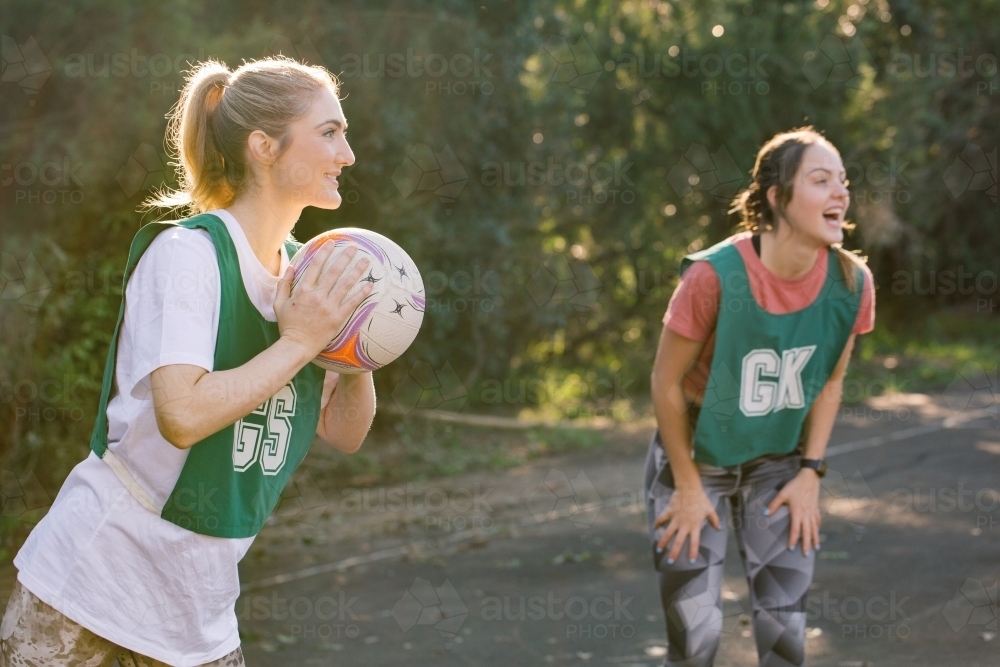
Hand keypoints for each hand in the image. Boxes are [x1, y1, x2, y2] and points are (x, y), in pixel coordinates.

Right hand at [275, 243, 373, 357]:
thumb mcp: (279, 303)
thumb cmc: (288, 325)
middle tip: (353, 247)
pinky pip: (352, 303)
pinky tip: (370, 285)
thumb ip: (284, 284)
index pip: (315, 266)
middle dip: (344, 257)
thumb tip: (290, 266)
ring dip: (356, 271)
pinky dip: (361, 293)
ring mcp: (328, 306)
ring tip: (366, 261)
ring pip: (345, 284)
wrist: (296, 345)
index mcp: (303, 290)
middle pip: (333, 271)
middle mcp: (317, 296)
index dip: (324, 253)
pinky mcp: (337, 318)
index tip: (331, 243)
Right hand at [653, 486, 720, 563]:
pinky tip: (654, 527)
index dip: (692, 552)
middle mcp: (684, 525)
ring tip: (659, 550)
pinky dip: (658, 522)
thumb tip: (718, 528)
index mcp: (695, 526)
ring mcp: (676, 519)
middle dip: (674, 553)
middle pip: (678, 542)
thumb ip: (714, 520)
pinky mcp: (669, 512)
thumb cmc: (701, 499)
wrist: (689, 488)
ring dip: (663, 542)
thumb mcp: (710, 510)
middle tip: (670, 562)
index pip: (694, 542)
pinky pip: (662, 518)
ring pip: (668, 533)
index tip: (691, 562)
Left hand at [766, 468, 820, 554]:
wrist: (809, 478)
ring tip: (816, 548)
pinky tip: (818, 531)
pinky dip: (818, 527)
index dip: (793, 540)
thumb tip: (765, 513)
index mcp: (797, 512)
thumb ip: (774, 504)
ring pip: (814, 528)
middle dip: (806, 544)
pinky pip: (817, 520)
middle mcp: (806, 514)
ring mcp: (813, 512)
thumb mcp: (782, 494)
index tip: (791, 549)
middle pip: (807, 533)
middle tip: (806, 554)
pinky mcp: (816, 508)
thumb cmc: (795, 486)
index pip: (795, 530)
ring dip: (815, 539)